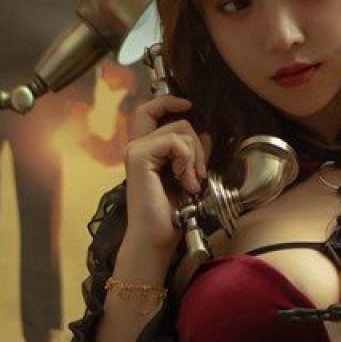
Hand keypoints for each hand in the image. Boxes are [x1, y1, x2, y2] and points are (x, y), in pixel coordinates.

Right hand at [123, 92, 211, 258]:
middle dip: (194, 139)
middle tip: (198, 171)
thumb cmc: (170, 217)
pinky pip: (175, 142)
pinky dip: (188, 160)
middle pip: (170, 116)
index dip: (169, 101)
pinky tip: (185, 182)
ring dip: (194, 155)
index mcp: (144, 152)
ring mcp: (136, 150)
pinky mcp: (139, 157)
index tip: (189, 104)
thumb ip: (192, 154)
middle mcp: (136, 147)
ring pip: (179, 128)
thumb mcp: (187, 177)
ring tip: (191, 182)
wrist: (155, 240)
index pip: (150, 111)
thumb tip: (205, 134)